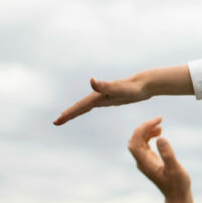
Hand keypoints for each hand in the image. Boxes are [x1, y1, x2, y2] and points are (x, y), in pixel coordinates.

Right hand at [54, 65, 192, 125]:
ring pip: (85, 106)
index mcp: (98, 95)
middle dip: (68, 114)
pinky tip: (84, 110)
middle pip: (80, 106)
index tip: (58, 121)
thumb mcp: (121, 89)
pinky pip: (93, 105)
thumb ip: (106, 85)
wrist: (145, 83)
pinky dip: (85, 108)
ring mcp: (103, 96)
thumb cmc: (135, 87)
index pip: (80, 106)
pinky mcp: (109, 98)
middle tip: (56, 122)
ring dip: (74, 111)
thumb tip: (91, 80)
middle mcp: (98, 95)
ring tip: (65, 117)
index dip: (69, 114)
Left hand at [127, 117, 190, 202]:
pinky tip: (159, 133)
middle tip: (159, 120)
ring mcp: (145, 161)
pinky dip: (149, 136)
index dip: (143, 129)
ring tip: (160, 125)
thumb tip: (160, 138)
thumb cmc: (178, 185)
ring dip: (147, 131)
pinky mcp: (150, 161)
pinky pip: (144, 145)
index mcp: (144, 163)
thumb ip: (167, 154)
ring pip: (139, 141)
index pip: (135, 141)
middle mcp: (142, 162)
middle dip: (144, 128)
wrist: (177, 197)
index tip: (157, 121)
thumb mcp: (175, 169)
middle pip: (135, 140)